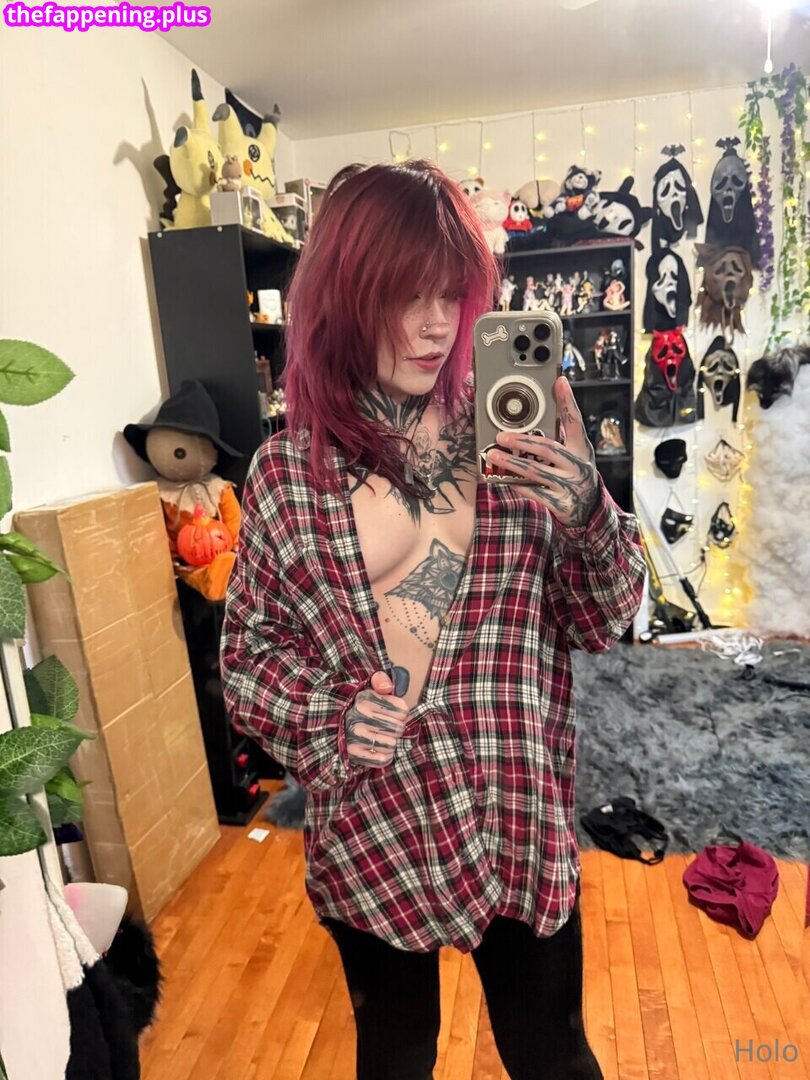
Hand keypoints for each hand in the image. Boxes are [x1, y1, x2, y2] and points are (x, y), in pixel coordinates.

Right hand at [344, 670, 408, 767]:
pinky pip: (382, 759)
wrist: (340, 727)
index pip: (402, 710)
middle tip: (389, 727)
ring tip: (383, 737)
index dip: (402, 713)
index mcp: (363, 699)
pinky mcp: (353, 754)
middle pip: (398, 728)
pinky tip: (380, 749)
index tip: (395, 713)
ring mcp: (353, 736)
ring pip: (391, 744)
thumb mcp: (371, 689)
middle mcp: (356, 717)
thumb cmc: (365, 708)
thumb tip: (386, 687)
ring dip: (391, 743)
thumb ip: (381, 681)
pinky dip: (385, 756)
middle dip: (397, 728)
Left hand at [486, 377, 599, 527]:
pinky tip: (503, 478)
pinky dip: (517, 484)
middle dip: (521, 441)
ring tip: (493, 456)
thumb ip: (558, 440)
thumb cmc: (575, 475)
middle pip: (547, 448)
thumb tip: (529, 424)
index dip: (567, 401)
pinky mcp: (560, 503)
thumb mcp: (575, 455)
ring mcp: (569, 485)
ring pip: (536, 471)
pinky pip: (534, 492)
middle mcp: (577, 465)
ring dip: (511, 463)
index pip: (574, 421)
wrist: (590, 510)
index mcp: (582, 449)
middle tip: (501, 436)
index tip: (560, 381)